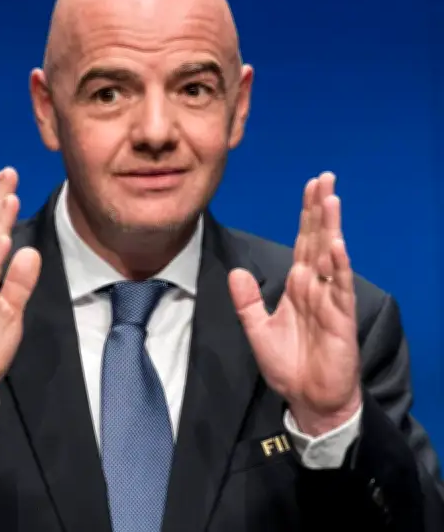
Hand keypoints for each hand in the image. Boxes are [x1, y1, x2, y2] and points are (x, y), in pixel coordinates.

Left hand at [228, 172, 360, 435]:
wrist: (307, 398)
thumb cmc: (288, 365)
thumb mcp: (257, 329)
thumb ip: (247, 301)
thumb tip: (236, 271)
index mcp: (297, 285)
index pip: (303, 241)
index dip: (306, 214)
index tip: (310, 187)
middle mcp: (315, 286)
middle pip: (318, 239)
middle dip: (320, 209)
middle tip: (325, 178)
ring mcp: (329, 300)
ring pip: (331, 256)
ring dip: (331, 228)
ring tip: (331, 199)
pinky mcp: (340, 319)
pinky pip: (338, 288)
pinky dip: (338, 266)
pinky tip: (337, 244)